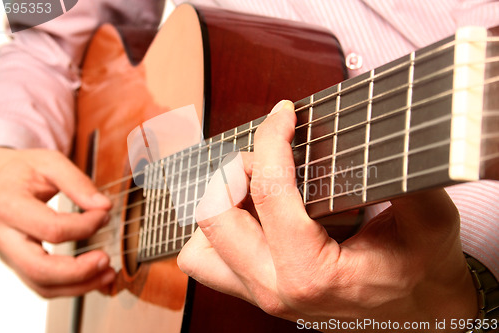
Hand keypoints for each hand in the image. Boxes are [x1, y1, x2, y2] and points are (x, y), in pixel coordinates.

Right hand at [0, 148, 114, 297]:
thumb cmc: (19, 170)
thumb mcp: (48, 163)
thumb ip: (77, 182)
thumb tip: (104, 206)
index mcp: (9, 206)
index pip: (52, 228)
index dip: (85, 226)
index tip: (104, 215)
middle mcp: (3, 236)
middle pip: (40, 269)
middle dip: (79, 270)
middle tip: (106, 259)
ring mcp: (8, 254)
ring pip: (41, 284)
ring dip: (80, 285)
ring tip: (108, 273)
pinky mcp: (17, 262)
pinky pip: (42, 285)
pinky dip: (70, 287)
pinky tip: (94, 277)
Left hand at [178, 101, 476, 331]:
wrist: (419, 311)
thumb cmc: (421, 270)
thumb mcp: (427, 219)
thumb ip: (405, 176)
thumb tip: (379, 130)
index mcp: (311, 271)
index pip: (269, 192)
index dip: (271, 140)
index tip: (283, 113)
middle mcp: (274, 287)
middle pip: (216, 217)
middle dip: (237, 171)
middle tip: (270, 156)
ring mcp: (260, 293)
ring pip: (200, 246)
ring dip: (219, 206)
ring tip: (254, 186)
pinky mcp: (256, 292)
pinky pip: (208, 261)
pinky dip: (218, 231)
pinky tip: (250, 212)